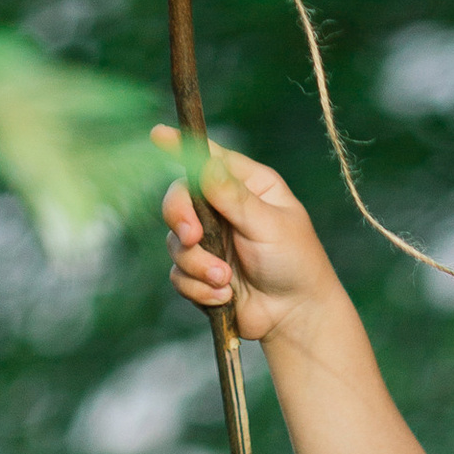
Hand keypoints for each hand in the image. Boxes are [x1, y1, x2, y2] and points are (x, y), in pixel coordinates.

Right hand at [158, 129, 333, 344]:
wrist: (296, 317)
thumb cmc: (295, 263)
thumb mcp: (269, 225)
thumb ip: (234, 197)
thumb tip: (205, 164)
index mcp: (247, 185)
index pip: (209, 158)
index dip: (181, 146)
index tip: (157, 136)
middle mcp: (223, 208)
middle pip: (179, 198)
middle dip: (179, 218)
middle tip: (191, 237)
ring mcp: (210, 241)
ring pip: (175, 242)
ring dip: (197, 264)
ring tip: (226, 281)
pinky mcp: (202, 273)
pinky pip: (179, 275)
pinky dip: (200, 289)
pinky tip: (226, 297)